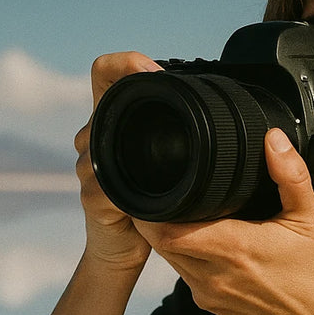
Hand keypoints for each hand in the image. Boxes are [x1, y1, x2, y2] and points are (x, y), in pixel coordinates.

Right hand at [75, 52, 162, 270]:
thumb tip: (224, 121)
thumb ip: (177, 141)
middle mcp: (94, 138)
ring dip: (129, 136)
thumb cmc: (146, 206)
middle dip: (129, 93)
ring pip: (100, 137)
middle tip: (161, 90)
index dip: (124, 64)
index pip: (105, 73)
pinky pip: (106, 183)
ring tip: (158, 142)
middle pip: (102, 97)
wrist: (122, 250)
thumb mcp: (164, 166)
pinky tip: (145, 191)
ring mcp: (89, 166)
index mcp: (114, 124)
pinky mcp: (93, 196)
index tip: (154, 72)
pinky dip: (129, 185)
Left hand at [134, 128, 313, 314]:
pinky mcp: (212, 307)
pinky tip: (206, 245)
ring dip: (172, 239)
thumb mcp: (310, 218)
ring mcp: (210, 295)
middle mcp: (214, 275)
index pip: (166, 230)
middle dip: (157, 220)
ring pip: (171, 260)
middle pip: (160, 243)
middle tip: (165, 196)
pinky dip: (188, 259)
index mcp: (233, 248)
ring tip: (183, 216)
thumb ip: (290, 175)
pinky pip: (186, 277)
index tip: (156, 187)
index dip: (152, 210)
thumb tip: (274, 139)